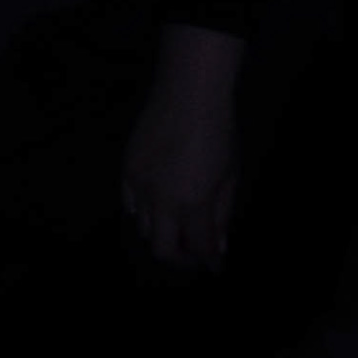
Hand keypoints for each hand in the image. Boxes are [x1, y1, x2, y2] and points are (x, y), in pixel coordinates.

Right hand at [122, 24, 244, 268]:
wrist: (188, 92)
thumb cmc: (218, 131)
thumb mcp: (230, 176)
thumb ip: (222, 215)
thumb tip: (216, 248)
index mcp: (193, 202)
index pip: (199, 248)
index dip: (208, 262)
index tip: (215, 266)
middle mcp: (161, 199)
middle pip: (162, 250)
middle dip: (182, 259)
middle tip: (195, 256)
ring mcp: (139, 185)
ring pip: (145, 229)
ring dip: (164, 236)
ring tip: (181, 229)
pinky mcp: (126, 169)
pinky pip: (131, 206)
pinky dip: (145, 215)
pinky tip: (161, 208)